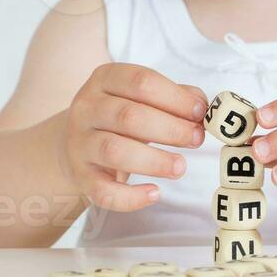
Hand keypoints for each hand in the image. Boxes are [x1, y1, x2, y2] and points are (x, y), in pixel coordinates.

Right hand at [58, 63, 207, 211]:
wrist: (75, 143)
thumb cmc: (119, 119)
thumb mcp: (141, 98)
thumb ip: (173, 98)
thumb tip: (202, 105)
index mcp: (105, 80)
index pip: (141, 82)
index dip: (175, 98)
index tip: (200, 113)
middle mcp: (87, 108)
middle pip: (129, 117)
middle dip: (170, 129)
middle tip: (196, 140)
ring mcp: (80, 144)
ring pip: (115, 151)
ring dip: (154, 161)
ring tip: (181, 167)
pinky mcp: (81, 177)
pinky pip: (104, 191)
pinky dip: (131, 197)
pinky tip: (155, 193)